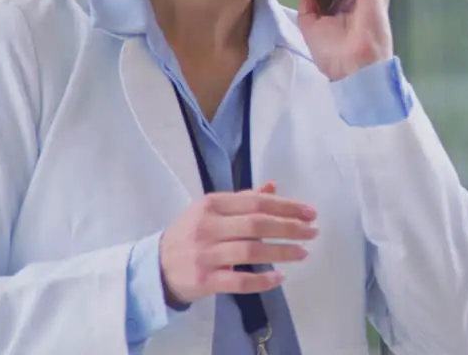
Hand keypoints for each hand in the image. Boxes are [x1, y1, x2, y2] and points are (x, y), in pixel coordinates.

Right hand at [159, 182, 317, 305]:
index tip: (310, 212)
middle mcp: (208, 227)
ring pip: (251, 252)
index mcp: (212, 204)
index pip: (256, 203)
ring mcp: (206, 255)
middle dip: (289, 228)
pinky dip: (262, 280)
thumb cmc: (189, 235)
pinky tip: (280, 278)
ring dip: (282, 252)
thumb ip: (242, 199)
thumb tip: (273, 186)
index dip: (287, 207)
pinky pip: (239, 281)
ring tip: (303, 253)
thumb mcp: (210, 211)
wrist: (155, 268)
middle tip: (313, 232)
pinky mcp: (204, 280)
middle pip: (257, 225)